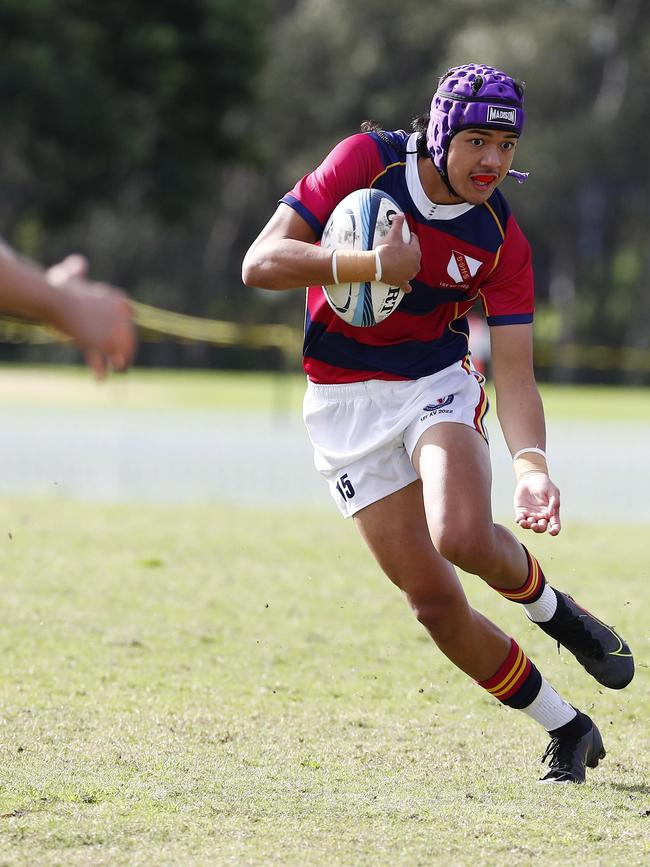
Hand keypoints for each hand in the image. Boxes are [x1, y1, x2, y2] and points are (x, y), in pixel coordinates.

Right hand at [46, 254, 135, 378]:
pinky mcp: (100, 345)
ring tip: (116, 371)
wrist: (54, 299)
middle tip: (122, 362)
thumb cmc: (59, 286)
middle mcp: (121, 317)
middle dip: (126, 350)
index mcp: (119, 299)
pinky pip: (102, 362)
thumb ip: (77, 269)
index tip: (123, 335)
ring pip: (121, 353)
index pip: (130, 314)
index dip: (126, 327)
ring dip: (120, 364)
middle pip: (129, 338)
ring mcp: (111, 332)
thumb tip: (79, 261)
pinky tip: (100, 378)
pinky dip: (101, 371)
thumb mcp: (71, 275)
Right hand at [376, 215, 420, 292]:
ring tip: (401, 263)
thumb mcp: (393, 234)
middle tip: (401, 249)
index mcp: (415, 252)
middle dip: (409, 252)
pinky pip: (406, 285)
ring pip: (411, 270)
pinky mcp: (401, 282)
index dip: (410, 237)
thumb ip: (398, 223)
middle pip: (414, 256)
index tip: (406, 235)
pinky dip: (406, 286)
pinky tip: (407, 287)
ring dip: (408, 267)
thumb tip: (400, 214)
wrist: (377, 265)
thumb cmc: (387, 250)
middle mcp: (415, 265)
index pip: (415, 241)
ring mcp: (409, 274)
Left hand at [514, 472, 560, 535]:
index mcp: (551, 513)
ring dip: (527, 526)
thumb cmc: (545, 485)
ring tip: (524, 522)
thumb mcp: (552, 491)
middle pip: (541, 528)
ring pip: (529, 525)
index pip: (555, 525)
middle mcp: (541, 517)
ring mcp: (531, 515)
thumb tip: (551, 513)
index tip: (552, 532)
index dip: (555, 530)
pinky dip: (519, 521)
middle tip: (534, 525)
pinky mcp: (521, 512)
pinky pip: (520, 519)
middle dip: (538, 529)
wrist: (531, 479)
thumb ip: (554, 502)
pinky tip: (519, 519)